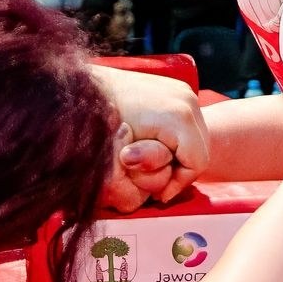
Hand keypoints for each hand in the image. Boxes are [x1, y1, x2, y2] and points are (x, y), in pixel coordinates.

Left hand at [87, 65, 208, 212]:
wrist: (81, 86)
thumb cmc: (98, 124)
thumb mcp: (123, 155)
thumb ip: (147, 172)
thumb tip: (161, 193)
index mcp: (179, 116)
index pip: (197, 163)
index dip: (179, 183)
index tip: (159, 194)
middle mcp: (187, 100)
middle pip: (200, 149)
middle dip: (180, 170)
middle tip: (158, 184)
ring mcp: (183, 92)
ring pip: (196, 136)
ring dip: (177, 154)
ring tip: (152, 165)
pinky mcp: (177, 89)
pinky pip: (186, 123)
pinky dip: (174, 139)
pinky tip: (153, 146)